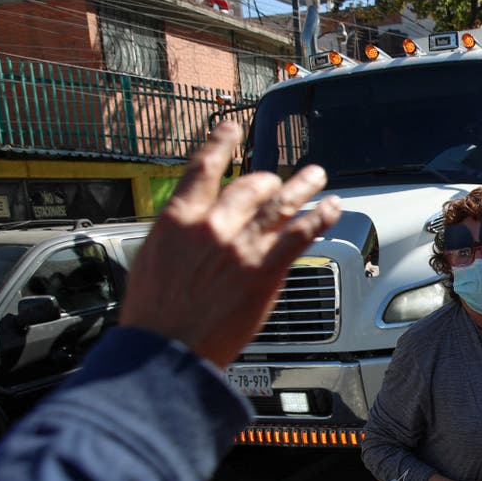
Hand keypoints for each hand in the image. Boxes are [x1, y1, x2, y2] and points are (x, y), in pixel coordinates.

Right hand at [121, 121, 340, 366]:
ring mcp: (242, 246)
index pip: (203, 168)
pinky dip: (318, 217)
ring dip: (302, 186)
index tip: (231, 130)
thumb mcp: (150, 261)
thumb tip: (190, 225)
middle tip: (277, 180)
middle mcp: (213, 225)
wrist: (165, 350)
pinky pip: (299, 234)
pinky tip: (331, 207)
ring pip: (280, 204)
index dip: (220, 144)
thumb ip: (177, 236)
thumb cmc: (153, 315)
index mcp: (178, 218)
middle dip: (266, 181)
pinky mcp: (265, 270)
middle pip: (248, 186)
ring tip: (315, 175)